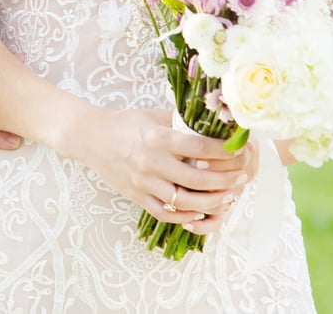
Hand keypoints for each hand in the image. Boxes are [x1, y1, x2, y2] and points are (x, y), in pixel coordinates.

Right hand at [71, 107, 253, 233]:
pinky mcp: (137, 197)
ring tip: (227, 198)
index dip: (224, 151)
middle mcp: (152, 162)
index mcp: (158, 137)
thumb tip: (211, 125)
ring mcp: (144, 183)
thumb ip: (180, 122)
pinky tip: (200, 213)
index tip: (240, 150)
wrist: (90, 138)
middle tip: (241, 177)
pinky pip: (166, 213)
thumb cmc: (124, 123)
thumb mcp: (153, 115)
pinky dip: (185, 217)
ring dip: (211, 202)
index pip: (199, 146)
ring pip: (185, 201)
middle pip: (197, 177)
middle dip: (225, 179)